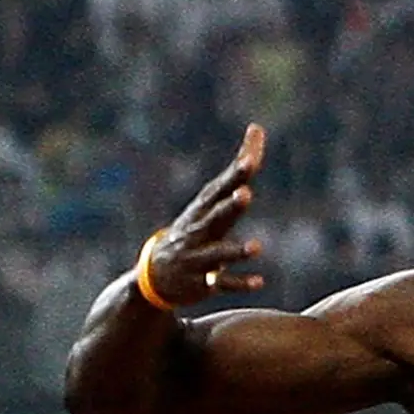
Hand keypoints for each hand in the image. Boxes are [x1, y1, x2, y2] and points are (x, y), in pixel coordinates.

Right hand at [137, 124, 269, 310]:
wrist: (154, 277)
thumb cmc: (192, 232)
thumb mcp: (211, 204)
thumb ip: (238, 172)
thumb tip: (258, 129)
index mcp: (202, 211)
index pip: (219, 190)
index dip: (233, 177)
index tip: (250, 161)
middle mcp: (198, 231)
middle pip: (215, 216)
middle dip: (229, 206)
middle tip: (245, 194)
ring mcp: (198, 258)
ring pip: (218, 253)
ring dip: (235, 250)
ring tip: (256, 247)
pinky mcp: (201, 284)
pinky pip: (222, 284)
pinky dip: (239, 283)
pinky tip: (259, 282)